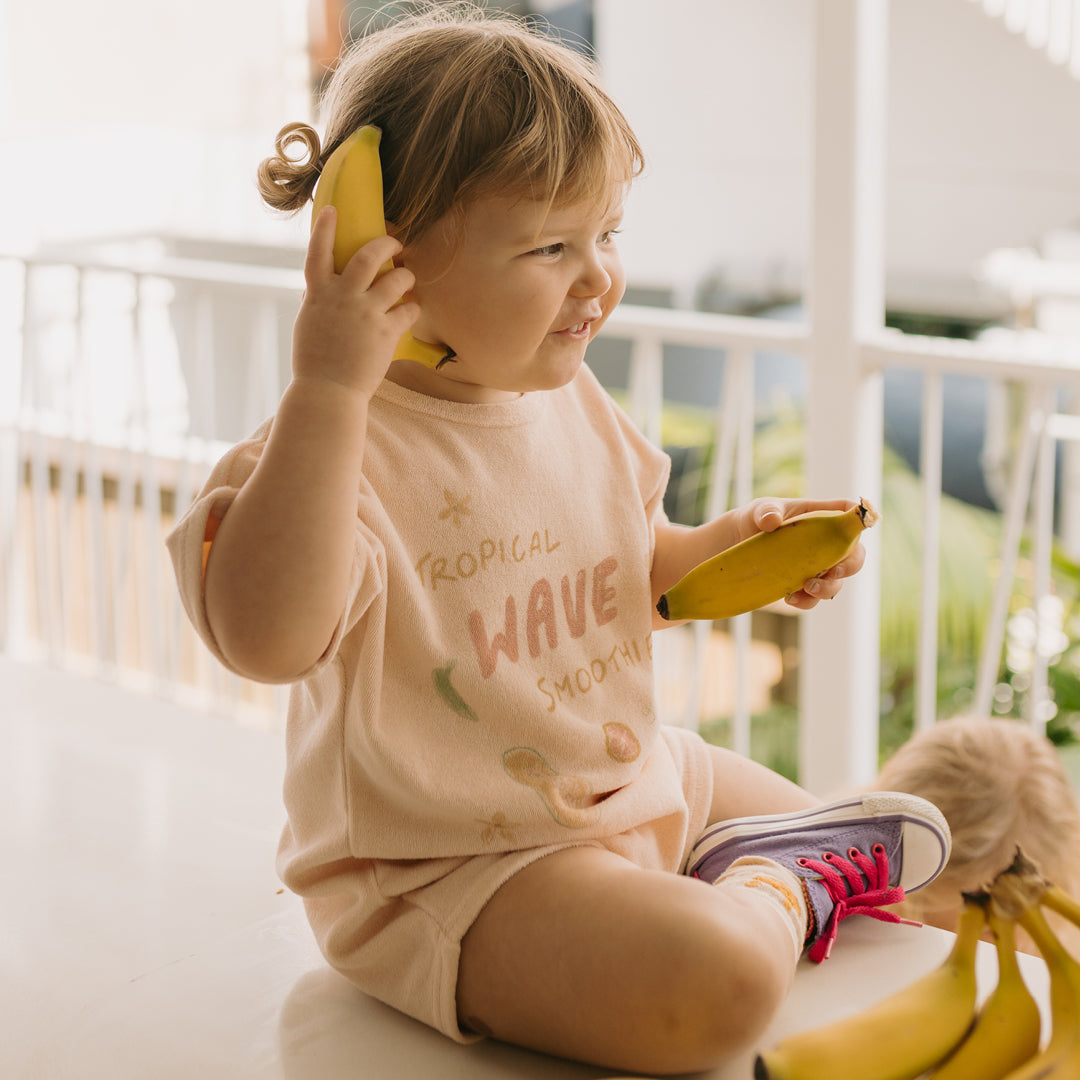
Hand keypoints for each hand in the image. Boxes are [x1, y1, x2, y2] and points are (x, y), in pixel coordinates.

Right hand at [291, 207, 420, 396]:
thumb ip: (316, 302)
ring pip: (397, 280)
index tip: (333, 211)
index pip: (318, 252)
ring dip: (407, 278)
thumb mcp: (309, 325)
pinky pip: (409, 310)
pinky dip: (412, 309)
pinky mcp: (385, 332)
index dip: (324, 228)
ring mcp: (365, 314)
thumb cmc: (315, 362)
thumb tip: (316, 289)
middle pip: (369, 256)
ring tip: (408, 281)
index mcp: (318, 294)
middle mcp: (342, 297)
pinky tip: (411, 311)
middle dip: (388, 244)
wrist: (328, 392)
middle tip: (397, 244)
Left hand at [738, 496, 866, 609]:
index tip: (856, 526)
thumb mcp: (759, 510)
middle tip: (834, 572)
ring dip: (828, 588)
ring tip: (808, 587)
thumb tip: (771, 521)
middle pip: (854, 555)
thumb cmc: (753, 520)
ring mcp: (814, 567)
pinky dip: (806, 601)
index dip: (858, 518)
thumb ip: (766, 511)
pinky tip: (790, 597)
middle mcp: (824, 545)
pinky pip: (812, 599)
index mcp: (820, 518)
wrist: (734, 544)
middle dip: (850, 566)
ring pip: (836, 582)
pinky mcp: (800, 586)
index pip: (848, 513)